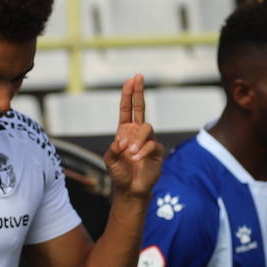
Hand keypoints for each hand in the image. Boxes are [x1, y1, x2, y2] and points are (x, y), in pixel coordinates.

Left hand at [103, 75, 162, 198]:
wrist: (131, 190)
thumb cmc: (119, 174)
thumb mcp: (109, 160)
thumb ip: (112, 149)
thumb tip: (121, 140)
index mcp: (124, 130)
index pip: (127, 109)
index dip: (128, 94)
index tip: (130, 80)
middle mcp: (137, 132)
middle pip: (140, 107)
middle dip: (139, 91)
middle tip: (139, 77)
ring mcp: (148, 140)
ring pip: (146, 128)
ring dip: (137, 139)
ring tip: (129, 153)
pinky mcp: (156, 150)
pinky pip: (152, 144)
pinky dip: (142, 151)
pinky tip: (136, 159)